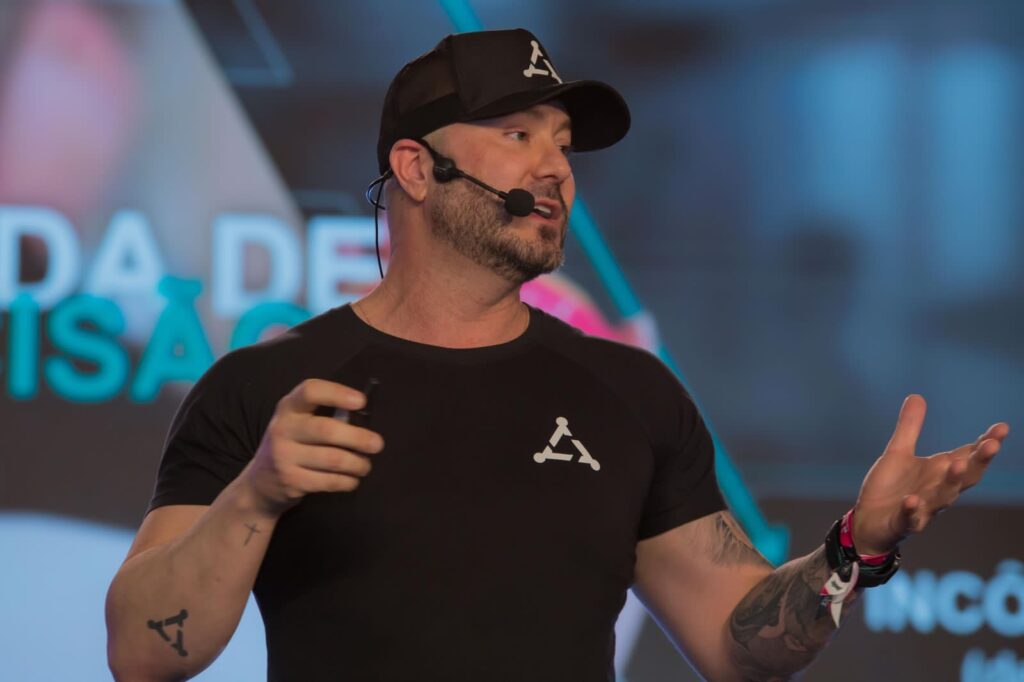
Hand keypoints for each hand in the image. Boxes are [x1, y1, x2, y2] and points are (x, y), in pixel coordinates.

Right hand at [241, 379, 384, 516]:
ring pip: (332, 459)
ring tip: (365, 466)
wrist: (259, 484)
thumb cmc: (292, 446)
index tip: (361, 401)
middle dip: (358, 438)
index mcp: (288, 408)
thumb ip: (323, 416)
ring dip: (357, 464)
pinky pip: (328, 481)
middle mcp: (283, 429)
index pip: (310, 391)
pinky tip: (353, 480)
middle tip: (377, 444)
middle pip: (327, 429)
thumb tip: (365, 419)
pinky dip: (346, 481)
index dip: (337, 393)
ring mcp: (284, 456)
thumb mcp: (298, 424)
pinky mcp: (290, 481)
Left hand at [852, 394, 1008, 554]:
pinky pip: (910, 518)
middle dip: (979, 461)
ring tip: (957, 464)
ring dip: (952, 482)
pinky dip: (912, 510)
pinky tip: (912, 501)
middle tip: (992, 445)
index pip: (968, 455)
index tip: (1001, 428)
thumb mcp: (898, 453)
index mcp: (939, 471)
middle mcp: (938, 490)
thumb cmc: (891, 488)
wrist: (868, 522)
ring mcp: (924, 508)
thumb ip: (910, 428)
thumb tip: (917, 396)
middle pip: (965, 476)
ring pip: (944, 497)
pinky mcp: (904, 523)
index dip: (985, 444)